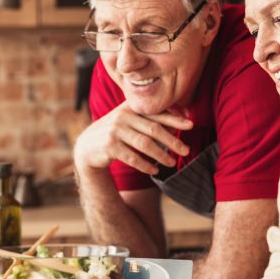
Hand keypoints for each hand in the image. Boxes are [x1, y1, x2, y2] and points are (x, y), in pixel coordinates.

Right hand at [74, 102, 192, 174]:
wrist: (88, 145)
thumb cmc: (115, 133)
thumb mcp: (128, 121)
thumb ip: (148, 120)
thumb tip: (176, 125)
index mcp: (130, 108)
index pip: (157, 113)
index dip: (175, 119)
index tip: (190, 125)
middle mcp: (123, 116)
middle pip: (153, 129)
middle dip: (172, 141)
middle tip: (186, 150)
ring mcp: (115, 131)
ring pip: (144, 144)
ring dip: (160, 155)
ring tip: (172, 163)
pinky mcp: (109, 146)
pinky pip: (132, 157)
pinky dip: (145, 165)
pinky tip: (155, 170)